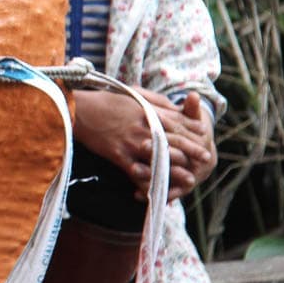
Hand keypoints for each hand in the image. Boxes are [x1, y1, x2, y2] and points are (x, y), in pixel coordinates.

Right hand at [73, 88, 213, 201]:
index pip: (179, 122)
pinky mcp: (118, 154)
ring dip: (176, 170)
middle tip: (206, 160)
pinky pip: (137, 171)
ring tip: (189, 179)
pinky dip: (147, 181)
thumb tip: (175, 106)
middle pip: (175, 140)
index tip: (205, 138)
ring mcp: (132, 141)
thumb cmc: (105, 100)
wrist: (77, 109)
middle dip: (193, 151)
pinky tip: (155, 188)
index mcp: (149, 111)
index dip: (194, 132)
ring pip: (161, 158)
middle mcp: (144, 126)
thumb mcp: (134, 94)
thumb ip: (156, 101)